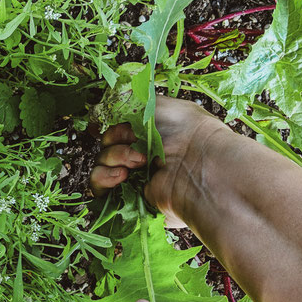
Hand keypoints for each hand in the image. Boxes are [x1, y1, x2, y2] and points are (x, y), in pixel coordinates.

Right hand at [90, 96, 231, 226]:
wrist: (202, 165)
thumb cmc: (188, 130)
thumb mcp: (160, 105)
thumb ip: (133, 104)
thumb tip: (111, 107)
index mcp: (149, 134)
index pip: (116, 129)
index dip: (116, 127)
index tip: (126, 127)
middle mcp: (141, 155)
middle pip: (106, 146)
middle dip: (115, 141)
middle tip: (135, 144)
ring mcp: (133, 178)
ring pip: (101, 165)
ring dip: (111, 158)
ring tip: (135, 163)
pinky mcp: (128, 198)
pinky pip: (99, 188)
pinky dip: (102, 178)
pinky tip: (121, 175)